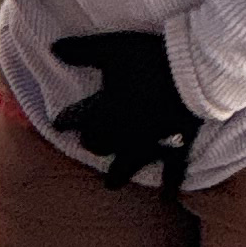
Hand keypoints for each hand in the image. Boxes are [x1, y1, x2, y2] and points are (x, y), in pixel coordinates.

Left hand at [50, 29, 203, 195]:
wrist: (193, 73)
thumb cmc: (149, 58)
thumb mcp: (111, 48)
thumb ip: (80, 51)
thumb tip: (52, 49)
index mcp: (105, 111)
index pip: (76, 119)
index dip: (64, 121)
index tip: (57, 124)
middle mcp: (122, 134)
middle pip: (98, 146)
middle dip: (91, 144)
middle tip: (87, 144)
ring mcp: (149, 145)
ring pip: (126, 167)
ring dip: (117, 175)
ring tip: (111, 184)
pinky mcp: (176, 147)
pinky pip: (171, 174)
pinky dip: (169, 187)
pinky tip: (166, 198)